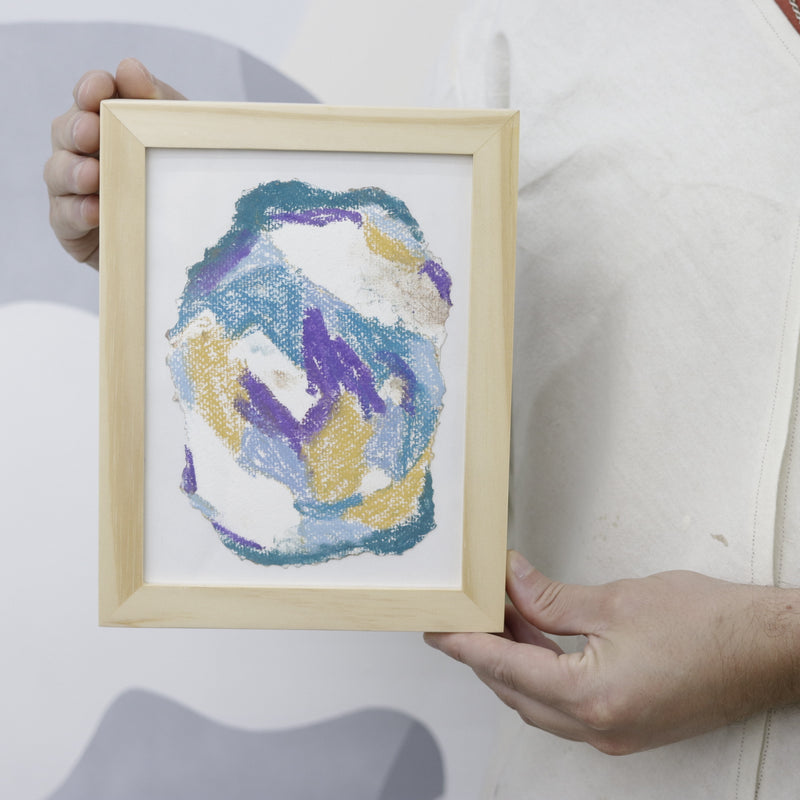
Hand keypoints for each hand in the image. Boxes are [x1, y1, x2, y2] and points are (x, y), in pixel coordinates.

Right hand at [44, 58, 184, 267]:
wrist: (190, 242)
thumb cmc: (180, 180)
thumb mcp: (178, 139)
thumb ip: (158, 103)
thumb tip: (130, 68)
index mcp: (106, 122)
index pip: (90, 96)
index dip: (91, 89)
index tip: (102, 88)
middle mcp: (82, 151)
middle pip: (66, 131)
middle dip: (78, 129)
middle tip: (93, 131)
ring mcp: (73, 190)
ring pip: (58, 172)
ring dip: (74, 171)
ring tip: (93, 175)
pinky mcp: (73, 229)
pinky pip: (65, 217)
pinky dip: (78, 212)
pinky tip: (96, 210)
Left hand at [425, 551, 799, 754]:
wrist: (769, 651)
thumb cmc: (708, 624)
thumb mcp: (615, 601)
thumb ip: (550, 598)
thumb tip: (510, 582)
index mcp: (592, 698)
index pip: (504, 669)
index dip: (464, 646)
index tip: (434, 630)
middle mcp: (599, 727)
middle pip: (516, 692)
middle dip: (483, 654)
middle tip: (462, 616)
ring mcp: (615, 732)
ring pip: (539, 701)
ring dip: (513, 661)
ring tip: (496, 617)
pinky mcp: (629, 724)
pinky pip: (566, 704)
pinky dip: (543, 671)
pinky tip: (535, 637)